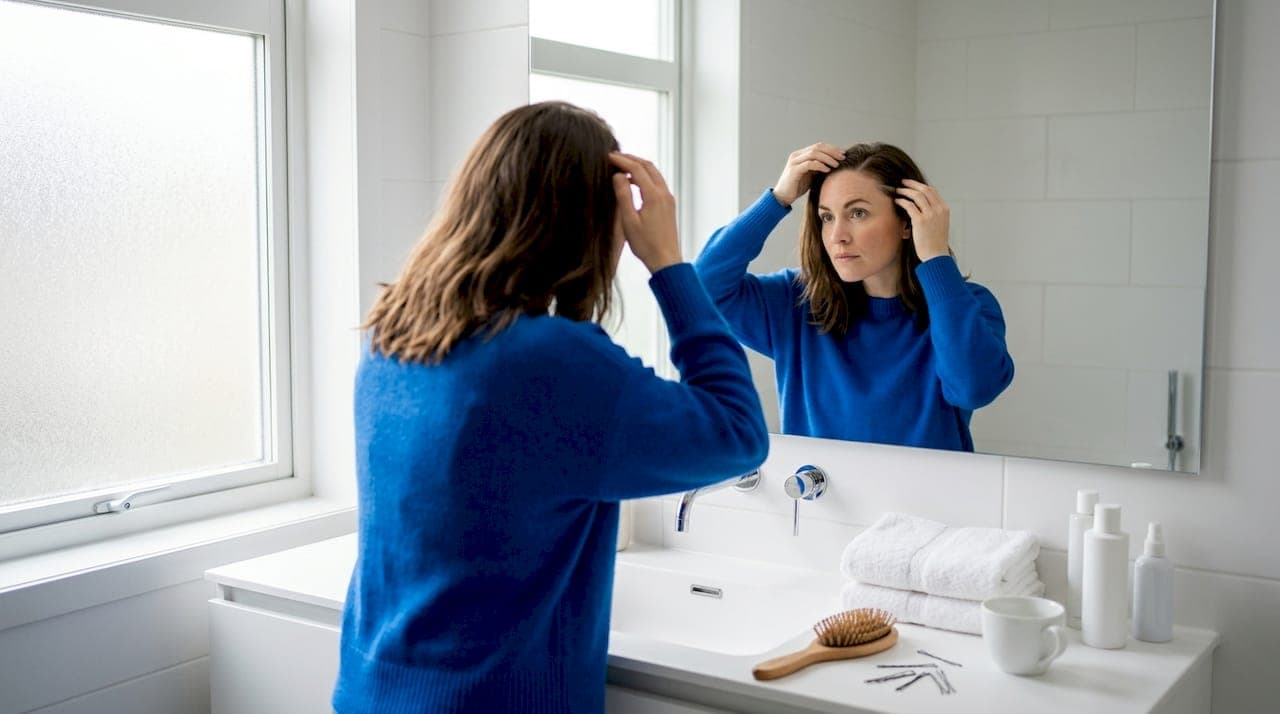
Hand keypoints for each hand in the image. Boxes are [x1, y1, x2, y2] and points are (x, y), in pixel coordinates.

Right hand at [609, 152, 681, 273]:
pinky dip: (645, 176)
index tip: (608, 156)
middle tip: (615, 157)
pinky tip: (634, 182)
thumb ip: (623, 196)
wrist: (666, 260)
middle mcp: (664, 193)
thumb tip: (618, 176)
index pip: (637, 169)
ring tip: (622, 167)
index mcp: (654, 195)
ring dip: (639, 166)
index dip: (622, 160)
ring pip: (654, 173)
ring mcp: (668, 199)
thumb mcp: (628, 221)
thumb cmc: (646, 245)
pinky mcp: (669, 205)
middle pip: (648, 166)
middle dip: (631, 159)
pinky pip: (657, 183)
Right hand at [772, 143, 845, 206]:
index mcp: (801, 155)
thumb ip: (819, 167)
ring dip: (828, 158)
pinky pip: (809, 164)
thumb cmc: (797, 187)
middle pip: (818, 147)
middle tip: (843, 157)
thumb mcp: (811, 175)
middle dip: (832, 151)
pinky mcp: (794, 170)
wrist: (782, 197)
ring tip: (836, 164)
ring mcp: (794, 162)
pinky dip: (820, 165)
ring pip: (814, 153)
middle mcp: (797, 155)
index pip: (819, 146)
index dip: (832, 148)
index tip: (843, 154)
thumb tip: (836, 164)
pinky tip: (827, 170)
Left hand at [894, 179, 949, 261]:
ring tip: (898, 191)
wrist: (936, 255)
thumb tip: (921, 206)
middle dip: (912, 184)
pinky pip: (909, 205)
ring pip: (916, 196)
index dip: (920, 186)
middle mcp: (938, 210)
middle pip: (924, 190)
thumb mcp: (939, 224)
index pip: (932, 191)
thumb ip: (933, 214)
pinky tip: (897, 201)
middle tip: (903, 183)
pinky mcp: (920, 221)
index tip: (912, 184)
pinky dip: (902, 201)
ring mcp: (930, 214)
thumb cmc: (935, 243)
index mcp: (944, 209)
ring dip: (905, 191)